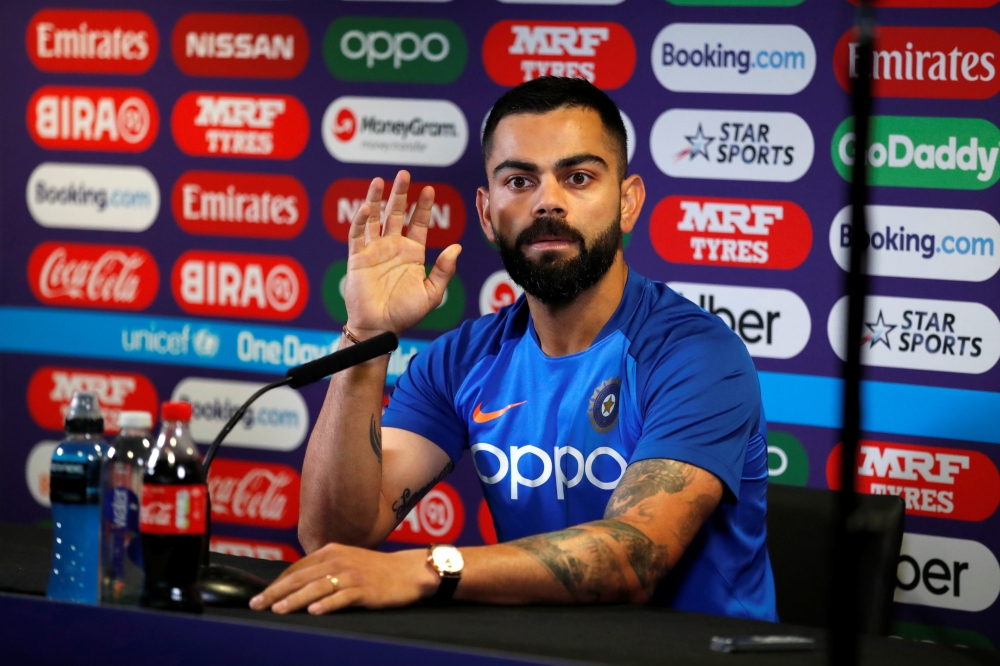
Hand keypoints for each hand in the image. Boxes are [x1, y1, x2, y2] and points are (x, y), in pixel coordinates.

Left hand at [249, 543, 440, 614]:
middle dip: (277, 592)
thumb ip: (324, 568)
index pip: (297, 568)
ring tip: (278, 610)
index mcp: (332, 551)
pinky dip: (326, 604)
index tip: (260, 596)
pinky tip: (314, 611)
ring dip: (295, 599)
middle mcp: (339, 560)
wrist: (407, 571)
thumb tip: (296, 584)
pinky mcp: (365, 590)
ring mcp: (352, 575)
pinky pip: (342, 597)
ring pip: (317, 587)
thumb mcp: (347, 561)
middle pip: (301, 577)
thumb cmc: (375, 569)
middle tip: (257, 604)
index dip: (277, 583)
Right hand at [344, 170, 461, 337]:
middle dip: (401, 194)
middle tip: (405, 174)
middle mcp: (393, 247)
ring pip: (375, 218)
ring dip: (376, 199)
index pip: (418, 223)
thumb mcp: (431, 293)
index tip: (429, 189)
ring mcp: (374, 250)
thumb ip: (443, 270)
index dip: (423, 206)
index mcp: (412, 253)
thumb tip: (456, 247)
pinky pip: (357, 235)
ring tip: (380, 180)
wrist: (380, 328)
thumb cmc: (406, 314)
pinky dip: (360, 220)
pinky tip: (365, 208)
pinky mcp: (357, 258)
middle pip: (397, 214)